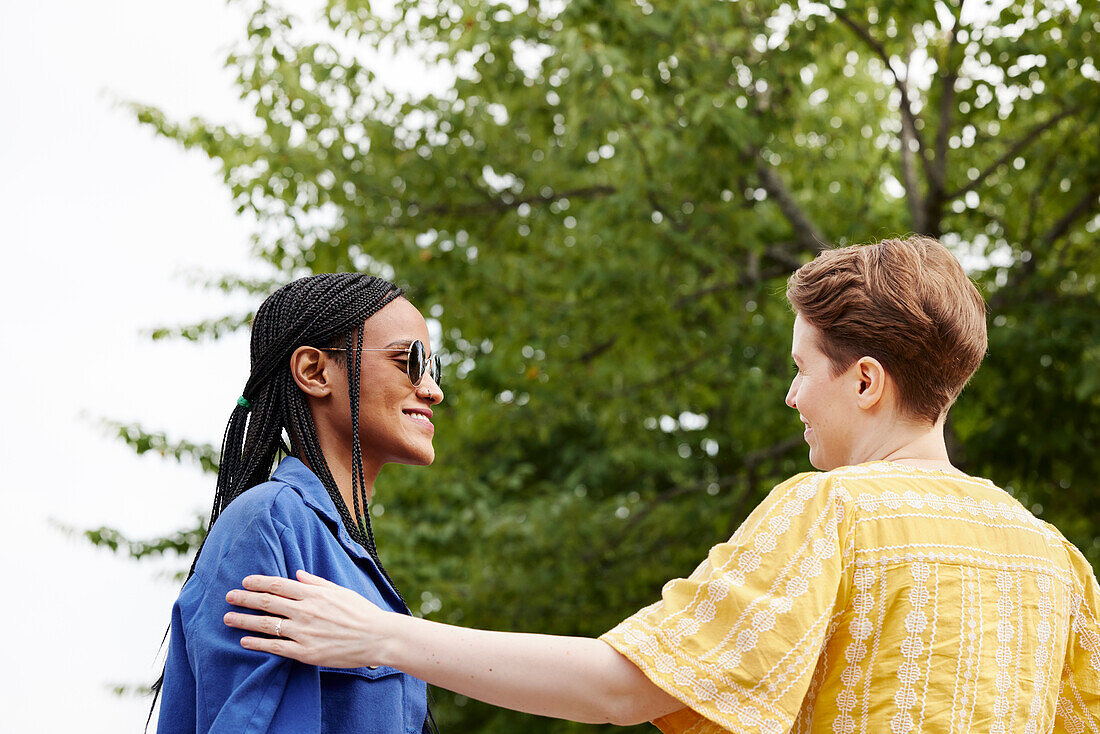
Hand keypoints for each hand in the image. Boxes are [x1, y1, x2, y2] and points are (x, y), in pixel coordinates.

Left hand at [223, 569, 391, 667]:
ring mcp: (304, 632)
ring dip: (244, 620)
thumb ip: (316, 582)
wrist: (378, 637)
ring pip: (267, 624)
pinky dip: (257, 643)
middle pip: (267, 602)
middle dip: (244, 599)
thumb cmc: (362, 612)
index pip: (278, 585)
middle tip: (228, 597)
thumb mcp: (340, 590)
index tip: (244, 582)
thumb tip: (297, 575)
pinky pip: (275, 647)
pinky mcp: (306, 653)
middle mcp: (306, 610)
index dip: (258, 582)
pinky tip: (244, 641)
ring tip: (228, 619)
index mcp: (314, 593)